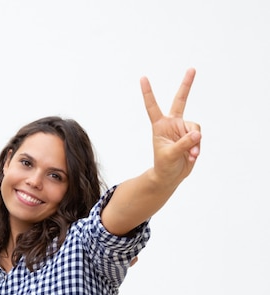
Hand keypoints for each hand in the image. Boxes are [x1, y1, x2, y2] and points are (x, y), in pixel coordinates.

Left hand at [141, 68, 201, 185]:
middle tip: (192, 69)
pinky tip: (192, 156)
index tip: (143, 77)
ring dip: (194, 142)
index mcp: (160, 125)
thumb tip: (197, 133)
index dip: (148, 92)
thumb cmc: (164, 165)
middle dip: (187, 85)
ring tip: (190, 154)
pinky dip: (198, 147)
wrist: (170, 176)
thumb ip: (184, 144)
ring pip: (195, 128)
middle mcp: (172, 124)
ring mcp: (183, 129)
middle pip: (180, 100)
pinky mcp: (192, 137)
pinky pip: (200, 137)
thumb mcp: (170, 155)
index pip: (152, 106)